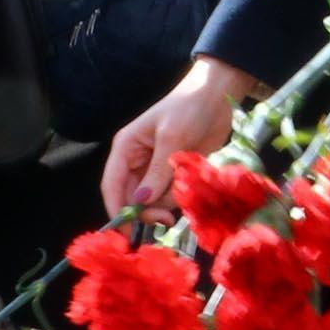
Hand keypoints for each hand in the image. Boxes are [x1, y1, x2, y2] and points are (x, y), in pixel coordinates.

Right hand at [103, 57, 262, 214]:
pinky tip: (191, 184)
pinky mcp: (174, 173)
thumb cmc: (189, 107)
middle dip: (147, 211)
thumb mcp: (172, 138)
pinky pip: (171, 195)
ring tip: (185, 186)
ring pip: (153, 200)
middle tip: (167, 220)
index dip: (116, 210)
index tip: (127, 233)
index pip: (111, 185)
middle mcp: (137, 161)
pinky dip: (180, 196)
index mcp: (126, 148)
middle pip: (132, 198)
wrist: (217, 96)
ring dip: (168, 202)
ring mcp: (156, 168)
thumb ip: (157, 172)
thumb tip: (141, 201)